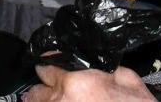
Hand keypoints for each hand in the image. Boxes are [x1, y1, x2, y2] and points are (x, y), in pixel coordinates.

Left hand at [25, 65, 156, 100]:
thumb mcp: (126, 78)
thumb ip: (103, 68)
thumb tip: (89, 62)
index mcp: (76, 82)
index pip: (45, 67)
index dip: (49, 65)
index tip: (52, 68)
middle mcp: (62, 101)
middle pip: (34, 93)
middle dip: (42, 89)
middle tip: (51, 89)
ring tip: (56, 101)